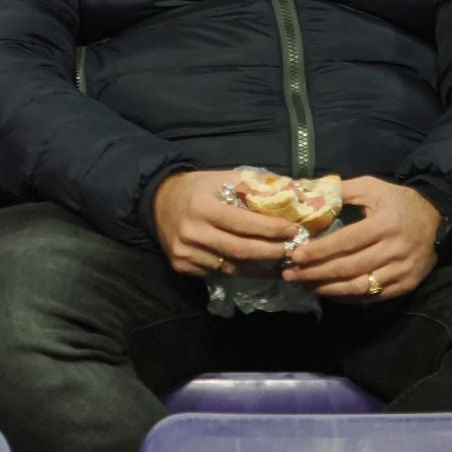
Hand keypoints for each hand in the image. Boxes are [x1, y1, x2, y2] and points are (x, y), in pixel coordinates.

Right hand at [151, 169, 299, 278]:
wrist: (158, 202)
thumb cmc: (196, 189)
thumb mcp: (220, 178)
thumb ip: (252, 183)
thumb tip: (290, 188)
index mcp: (202, 207)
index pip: (243, 223)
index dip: (271, 229)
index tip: (293, 230)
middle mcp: (192, 232)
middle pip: (240, 250)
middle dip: (271, 251)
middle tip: (292, 250)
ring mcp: (185, 252)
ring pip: (231, 267)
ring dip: (258, 266)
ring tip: (278, 260)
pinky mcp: (181, 265)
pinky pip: (218, 273)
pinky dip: (238, 270)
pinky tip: (252, 265)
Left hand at [282, 176, 439, 300]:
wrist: (436, 218)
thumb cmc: (397, 200)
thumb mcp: (371, 187)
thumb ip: (340, 190)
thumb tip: (305, 191)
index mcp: (384, 224)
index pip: (346, 241)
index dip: (319, 250)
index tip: (294, 255)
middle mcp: (395, 250)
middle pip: (349, 267)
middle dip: (316, 273)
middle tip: (290, 274)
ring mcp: (402, 271)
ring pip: (359, 286)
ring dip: (328, 288)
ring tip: (304, 285)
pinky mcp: (406, 285)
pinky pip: (372, 296)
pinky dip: (348, 297)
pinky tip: (328, 292)